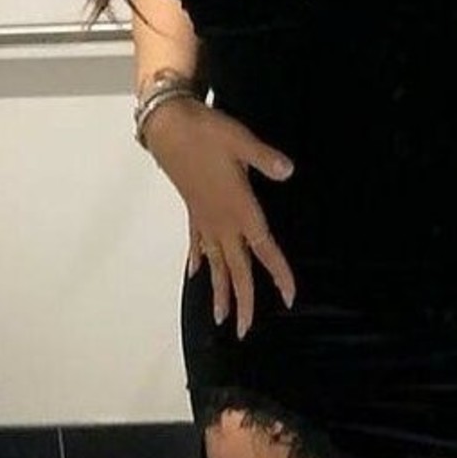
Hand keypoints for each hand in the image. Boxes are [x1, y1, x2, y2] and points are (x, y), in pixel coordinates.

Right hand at [146, 101, 296, 337]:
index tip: (289, 297)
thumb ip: (265, 159)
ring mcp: (204, 219)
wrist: (168, 126)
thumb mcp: (241, 141)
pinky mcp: (192, 210)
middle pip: (235, 269)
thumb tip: (288, 171)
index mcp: (239, 208)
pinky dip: (198, 260)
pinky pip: (196, 243)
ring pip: (215, 263)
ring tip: (219, 317)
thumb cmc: (207, 132)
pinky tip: (196, 274)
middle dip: (241, 301)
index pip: (263, 248)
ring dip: (218, 290)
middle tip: (243, 331)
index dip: (278, 273)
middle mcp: (221, 221)